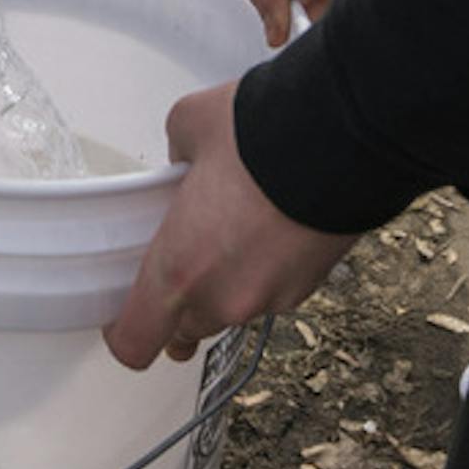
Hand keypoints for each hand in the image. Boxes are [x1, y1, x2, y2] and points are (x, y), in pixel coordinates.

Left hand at [104, 81, 358, 368]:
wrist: (346, 138)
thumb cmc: (257, 134)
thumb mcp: (188, 126)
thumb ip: (174, 157)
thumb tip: (186, 162)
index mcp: (178, 270)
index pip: (136, 342)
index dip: (124, 333)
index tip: (121, 313)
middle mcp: (223, 299)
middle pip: (185, 331)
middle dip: (178, 305)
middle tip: (181, 258)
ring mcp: (271, 299)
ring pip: (232, 310)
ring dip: (225, 287)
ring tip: (232, 234)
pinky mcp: (310, 288)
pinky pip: (272, 292)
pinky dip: (265, 272)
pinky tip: (270, 230)